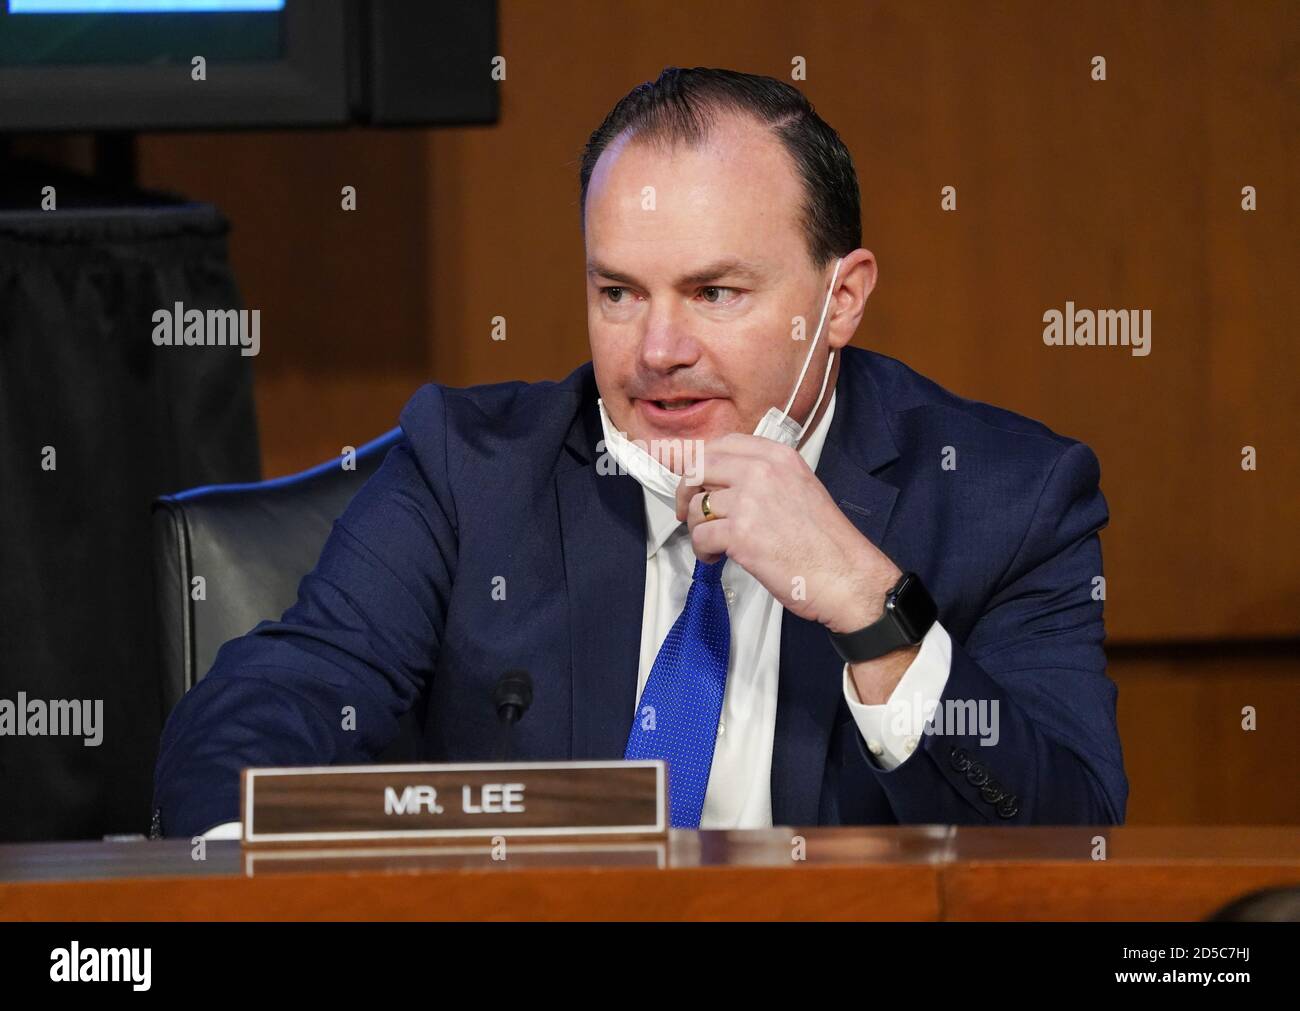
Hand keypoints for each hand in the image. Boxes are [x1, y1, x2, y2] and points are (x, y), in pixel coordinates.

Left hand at [675, 432, 900, 634]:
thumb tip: (722, 482)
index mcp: (777, 457)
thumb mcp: (799, 487)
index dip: (699, 461)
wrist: (846, 575)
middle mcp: (761, 471)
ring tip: (715, 544)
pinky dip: (703, 551)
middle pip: (698, 467)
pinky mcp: (740, 534)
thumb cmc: (826, 541)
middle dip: (685, 491)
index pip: (721, 444)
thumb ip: (763, 477)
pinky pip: (700, 536)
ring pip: (696, 505)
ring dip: (698, 528)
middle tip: (688, 511)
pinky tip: (717, 558)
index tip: (691, 478)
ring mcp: (749, 501)